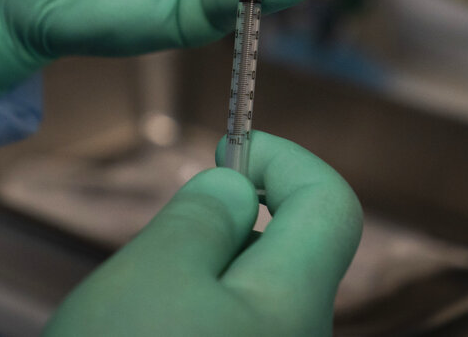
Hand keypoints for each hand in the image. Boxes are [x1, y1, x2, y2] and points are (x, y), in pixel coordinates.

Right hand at [45, 132, 362, 336]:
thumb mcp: (152, 274)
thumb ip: (203, 216)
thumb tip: (236, 186)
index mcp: (293, 306)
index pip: (332, 203)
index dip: (284, 158)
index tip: (228, 149)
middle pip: (286, 252)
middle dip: (226, 226)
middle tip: (160, 246)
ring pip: (249, 298)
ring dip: (199, 277)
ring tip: (136, 309)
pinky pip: (229, 335)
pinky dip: (190, 318)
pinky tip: (141, 335)